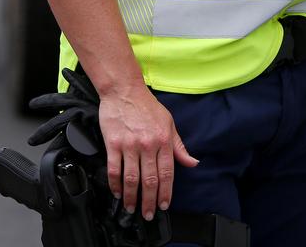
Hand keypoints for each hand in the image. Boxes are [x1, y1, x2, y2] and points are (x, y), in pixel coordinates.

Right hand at [99, 85, 197, 220]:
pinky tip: (117, 193)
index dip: (166, 193)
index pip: (167, 173)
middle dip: (149, 201)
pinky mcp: (113, 144)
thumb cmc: (147, 106)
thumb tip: (193, 163)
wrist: (124, 90)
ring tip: (132, 208)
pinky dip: (115, 184)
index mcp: (164, 141)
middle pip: (149, 180)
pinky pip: (114, 169)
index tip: (164, 206)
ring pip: (132, 179)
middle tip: (148, 214)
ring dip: (132, 198)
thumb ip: (179, 146)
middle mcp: (148, 145)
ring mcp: (130, 145)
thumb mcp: (169, 123)